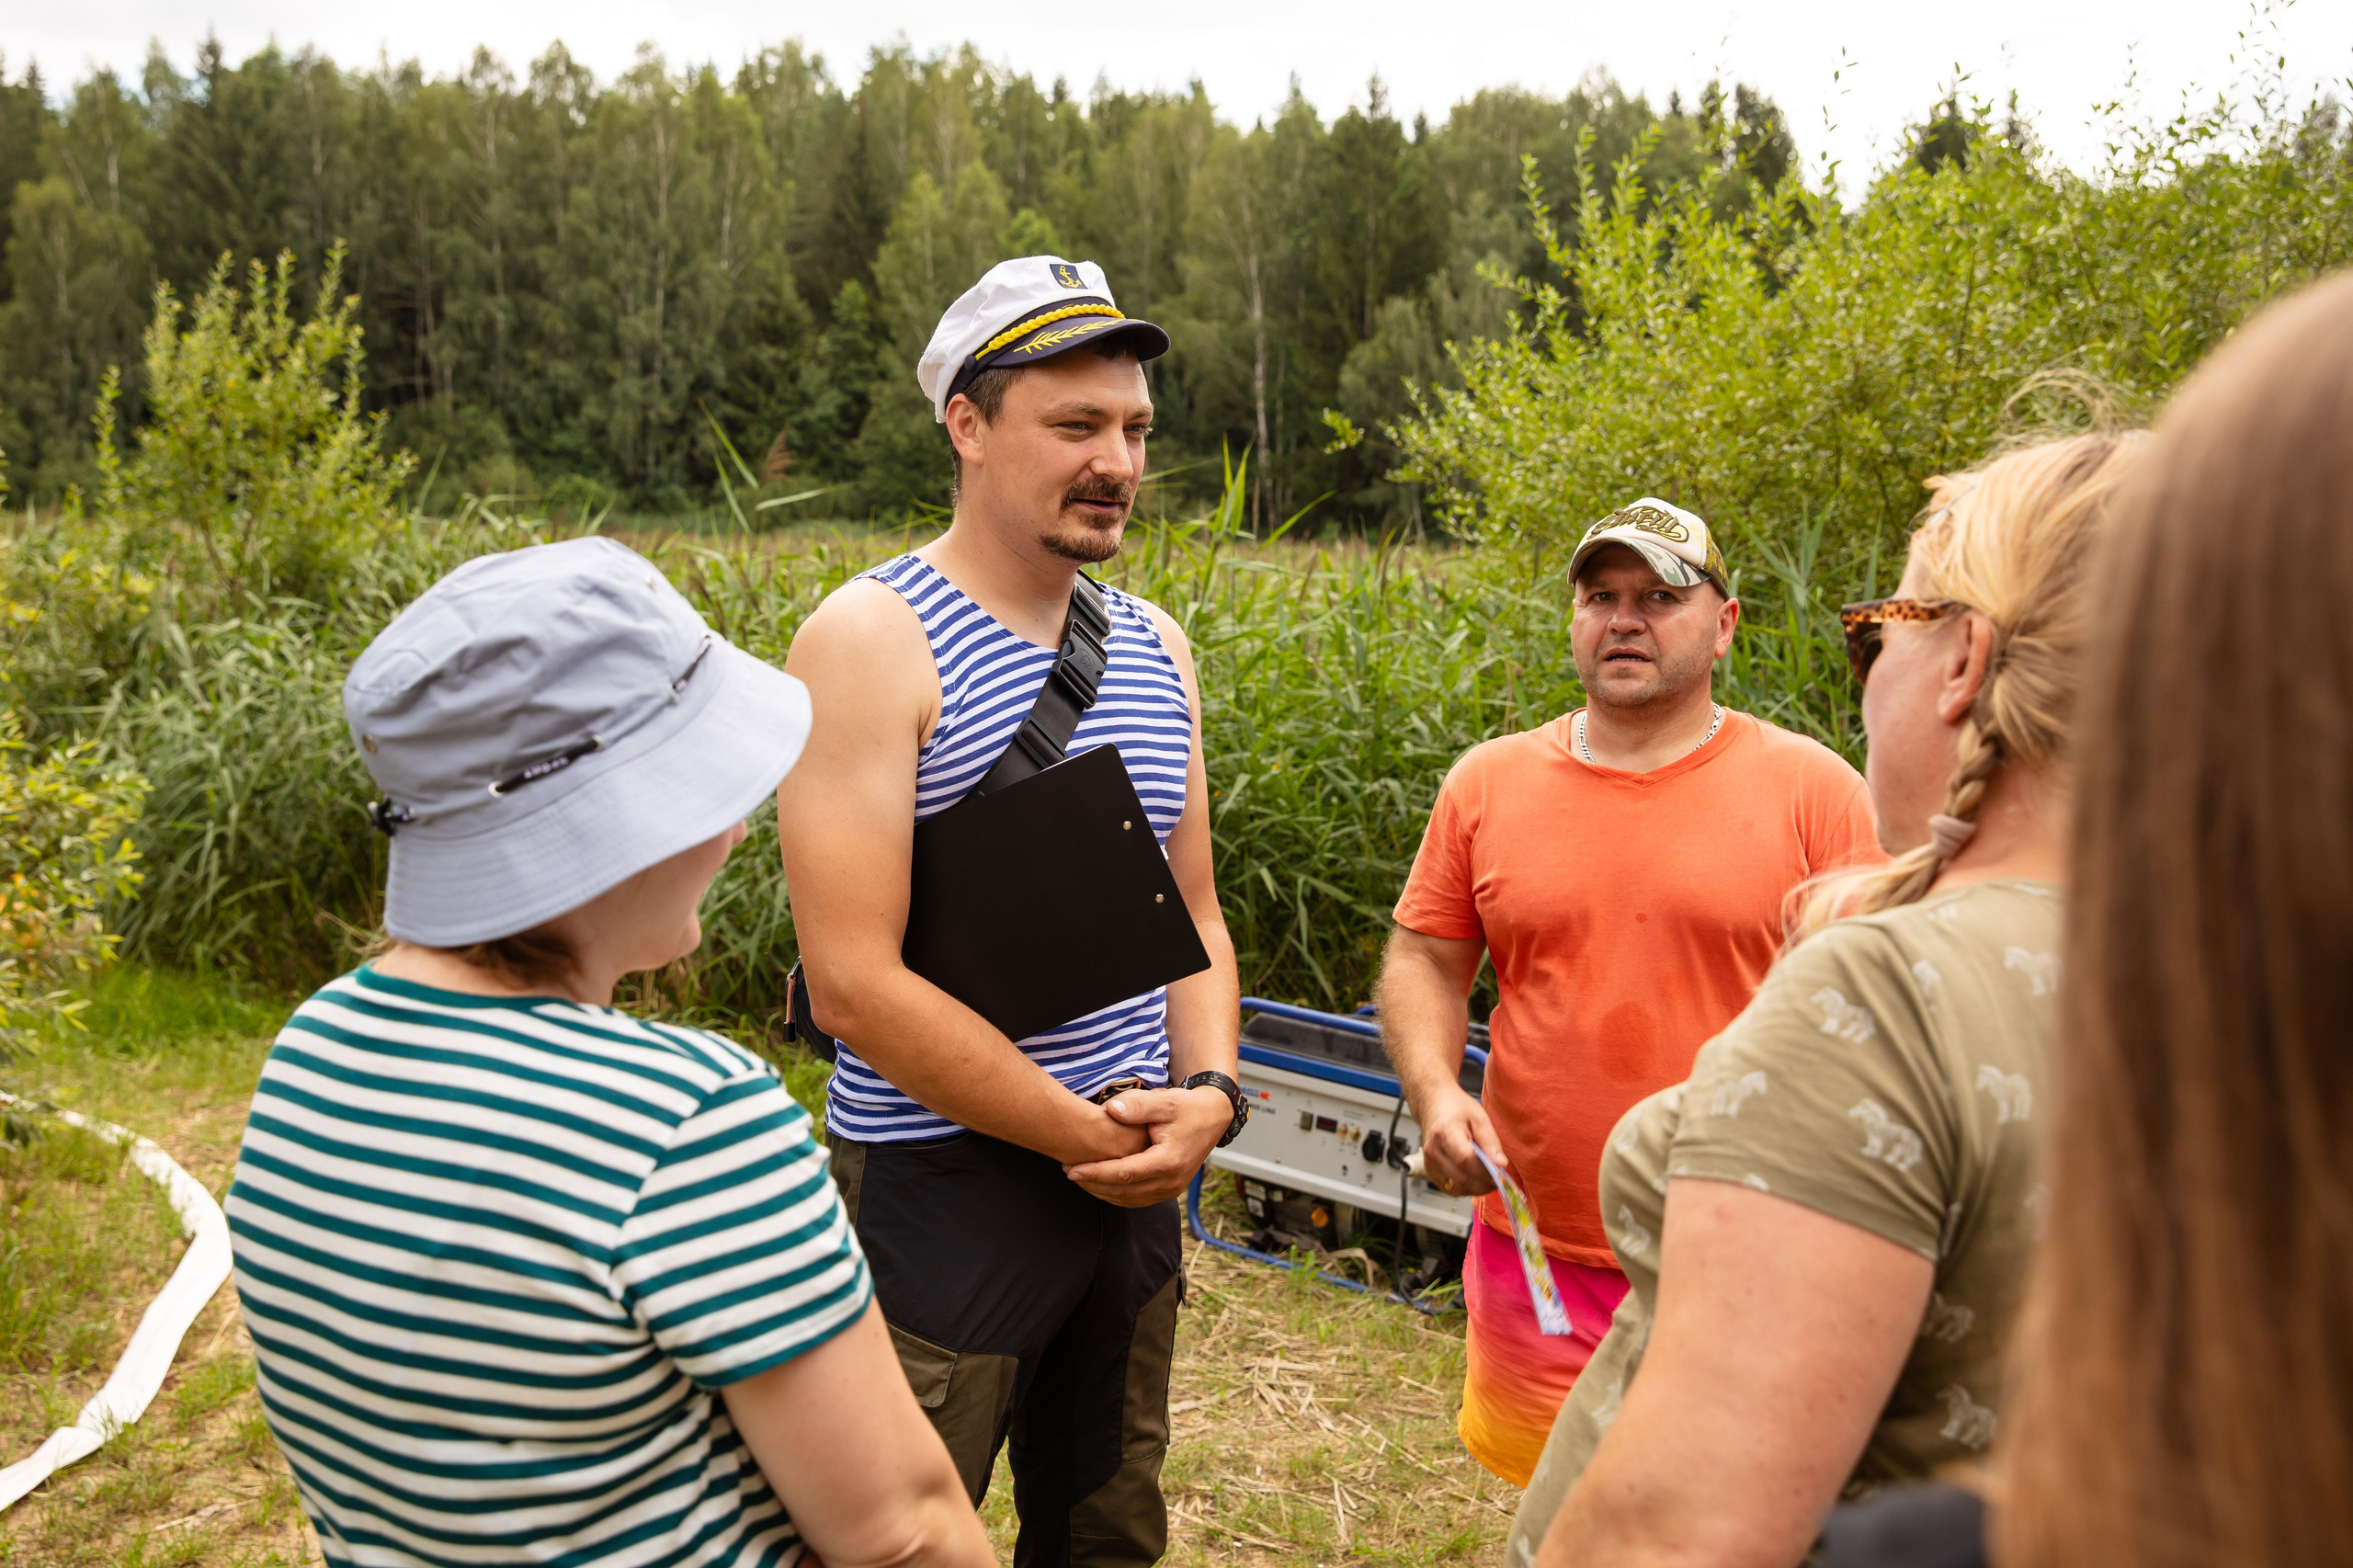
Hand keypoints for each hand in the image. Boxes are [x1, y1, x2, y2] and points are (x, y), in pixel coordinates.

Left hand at [1062, 1086, 1231, 1207]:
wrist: (1212, 1117)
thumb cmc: (1187, 1107)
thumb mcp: (1165, 1101)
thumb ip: (1138, 1106)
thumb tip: (1110, 1110)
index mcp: (1169, 1161)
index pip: (1124, 1174)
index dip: (1096, 1173)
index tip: (1072, 1169)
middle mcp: (1172, 1181)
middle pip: (1123, 1191)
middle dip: (1093, 1184)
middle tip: (1068, 1172)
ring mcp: (1172, 1189)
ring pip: (1128, 1200)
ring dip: (1101, 1192)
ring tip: (1079, 1178)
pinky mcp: (1169, 1190)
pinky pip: (1137, 1200)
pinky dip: (1115, 1195)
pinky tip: (1099, 1184)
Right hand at [1414, 1083, 1503, 1197]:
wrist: (1433, 1104)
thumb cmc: (1456, 1108)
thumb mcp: (1479, 1116)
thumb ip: (1490, 1141)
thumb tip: (1501, 1164)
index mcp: (1445, 1132)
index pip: (1466, 1161)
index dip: (1486, 1171)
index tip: (1502, 1171)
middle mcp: (1433, 1150)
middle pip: (1462, 1179)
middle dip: (1485, 1183)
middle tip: (1499, 1177)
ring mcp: (1429, 1163)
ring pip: (1457, 1189)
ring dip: (1476, 1188)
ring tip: (1487, 1176)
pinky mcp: (1430, 1171)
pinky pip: (1451, 1189)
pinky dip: (1466, 1188)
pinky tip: (1474, 1177)